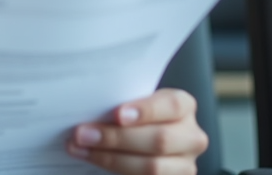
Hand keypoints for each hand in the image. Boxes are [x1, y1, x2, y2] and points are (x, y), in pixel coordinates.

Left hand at [67, 88, 208, 174]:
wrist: (141, 137)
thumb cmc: (133, 114)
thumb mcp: (133, 102)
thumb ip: (120, 103)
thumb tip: (87, 103)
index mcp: (184, 107)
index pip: (172, 105)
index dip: (146, 110)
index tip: (117, 114)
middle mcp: (192, 137)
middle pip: (160, 140)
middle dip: (116, 138)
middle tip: (82, 134)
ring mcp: (186, 165)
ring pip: (152, 167)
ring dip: (110, 159)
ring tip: (80, 149)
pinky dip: (114, 171)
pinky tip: (92, 161)